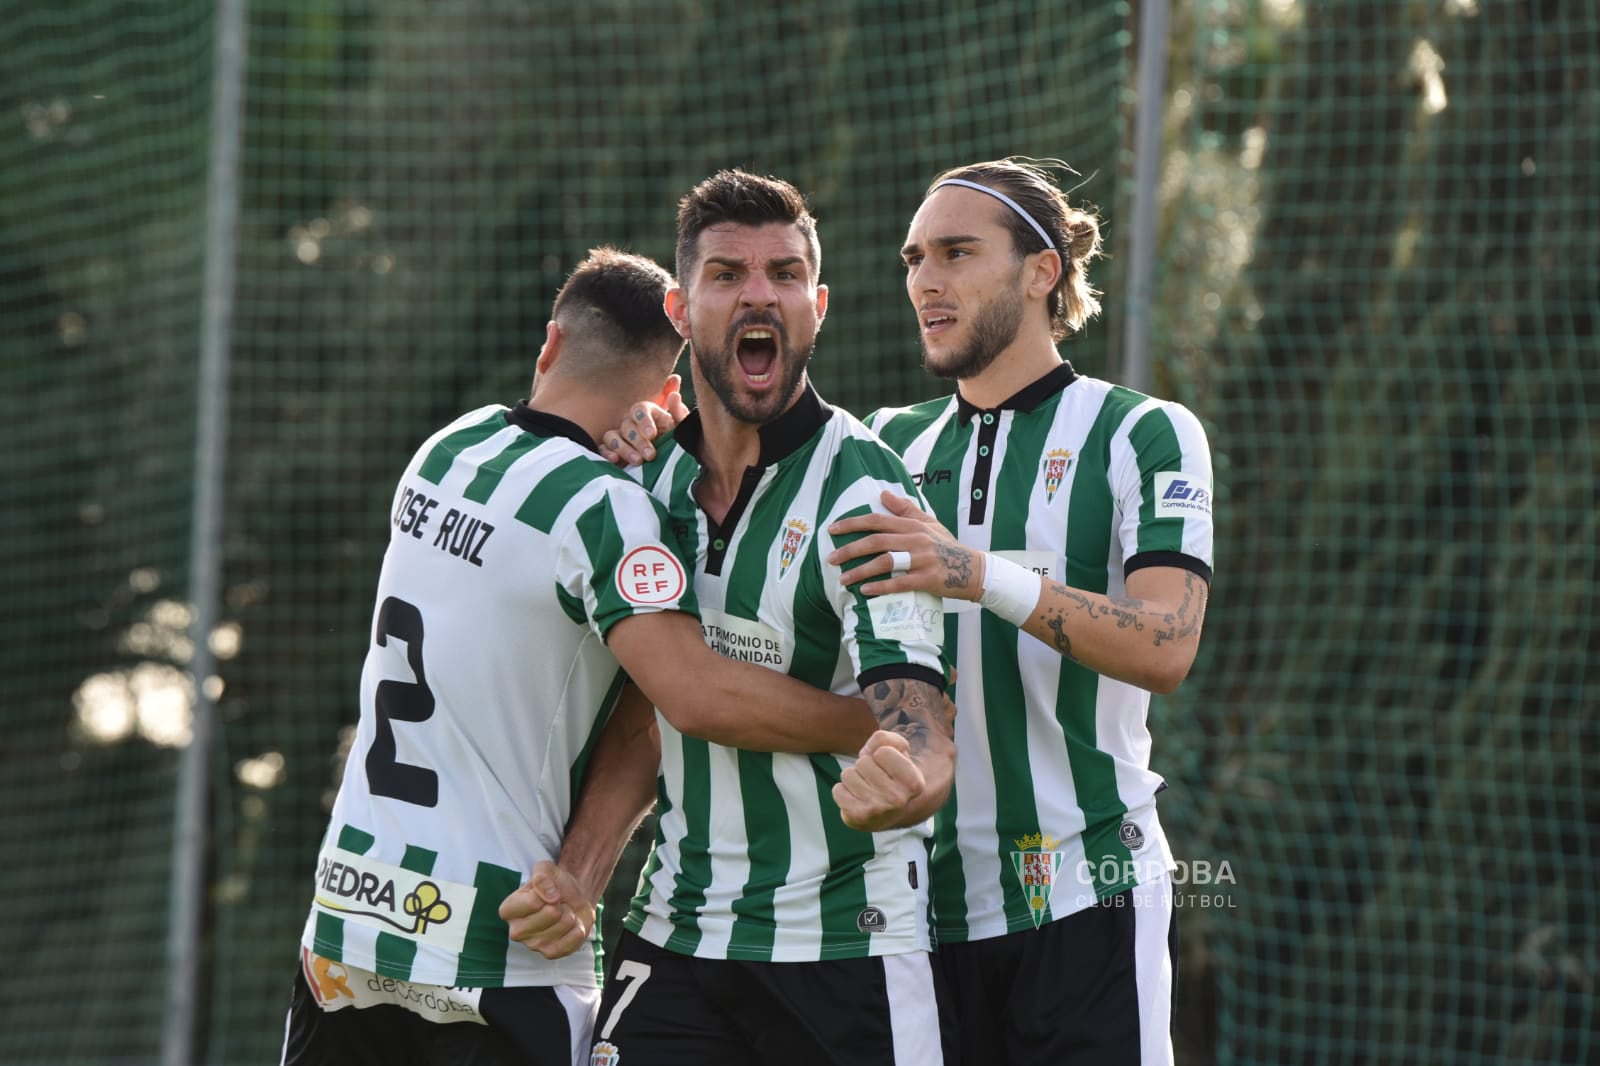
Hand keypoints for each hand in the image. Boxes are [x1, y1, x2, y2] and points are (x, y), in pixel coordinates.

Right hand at [497, 861, 596, 959]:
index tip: (547, 890)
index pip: (532, 902)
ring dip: (570, 913)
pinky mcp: (551, 953)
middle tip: (557, 903)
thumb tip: (551, 897)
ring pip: (564, 924)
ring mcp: (534, 945)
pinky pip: (571, 941)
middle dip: (560, 903)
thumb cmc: (553, 884)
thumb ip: (542, 877)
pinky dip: (578, 929)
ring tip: (563, 912)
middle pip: (550, 914)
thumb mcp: (545, 870)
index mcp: (509, 910)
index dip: (547, 892)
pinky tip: (572, 925)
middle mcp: (517, 931)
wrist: (571, 898)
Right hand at [598, 375, 688, 465]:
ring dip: (624, 449)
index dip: (644, 421)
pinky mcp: (611, 450)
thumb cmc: (672, 441)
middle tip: (650, 455)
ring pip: (612, 437)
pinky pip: (603, 448)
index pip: (639, 409)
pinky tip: (615, 460)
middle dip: (638, 441)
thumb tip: (675, 395)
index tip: (652, 434)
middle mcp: (630, 422)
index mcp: (646, 413)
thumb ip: (679, 412)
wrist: (666, 463)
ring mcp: (619, 436)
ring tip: (638, 461)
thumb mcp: (680, 428)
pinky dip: (607, 453)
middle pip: (627, 426)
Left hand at [827, 490, 983, 600]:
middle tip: (831, 558)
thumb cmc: (947, 547)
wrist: (973, 570)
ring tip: (843, 579)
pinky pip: (899, 583)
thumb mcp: (929, 523)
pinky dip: (881, 587)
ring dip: (861, 571)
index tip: (833, 530)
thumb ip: (905, 509)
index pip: (878, 520)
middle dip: (850, 549)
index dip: (853, 524)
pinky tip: (865, 591)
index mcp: (913, 525)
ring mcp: (922, 560)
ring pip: (885, 562)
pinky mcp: (927, 579)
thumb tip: (883, 494)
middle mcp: (916, 539)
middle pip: (876, 541)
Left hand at [831, 730, 930, 832]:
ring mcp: (877, 811)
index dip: (881, 755)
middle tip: (875, 779)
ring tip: (866, 789)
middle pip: (863, 762)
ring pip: (848, 774)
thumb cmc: (889, 775)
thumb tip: (870, 749)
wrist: (885, 814)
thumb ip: (886, 739)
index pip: (883, 751)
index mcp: (914, 783)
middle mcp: (898, 800)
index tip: (888, 769)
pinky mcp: (857, 818)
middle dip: (866, 767)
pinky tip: (856, 799)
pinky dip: (843, 791)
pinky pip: (837, 790)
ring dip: (854, 778)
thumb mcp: (895, 752)